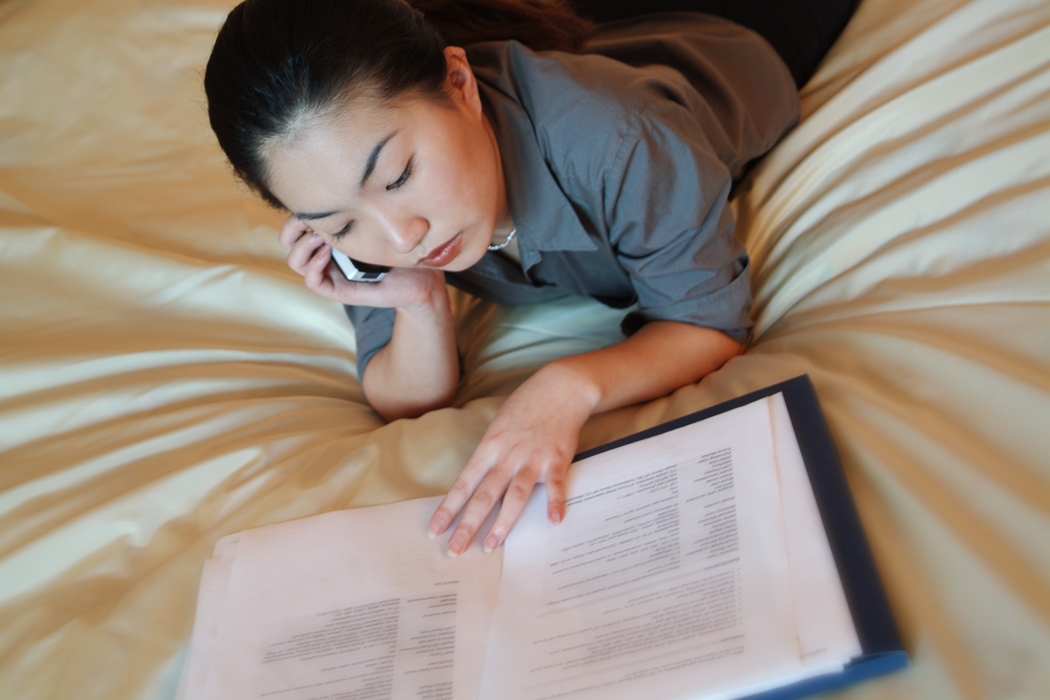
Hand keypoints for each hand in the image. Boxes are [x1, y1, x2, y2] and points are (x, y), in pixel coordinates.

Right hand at [278, 214, 443, 308]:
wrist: (421, 277)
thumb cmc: (403, 244)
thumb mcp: (378, 216)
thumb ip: (361, 201)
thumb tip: (343, 172)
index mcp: (332, 235)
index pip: (297, 222)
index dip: (296, 211)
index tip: (310, 199)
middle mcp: (326, 253)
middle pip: (288, 240)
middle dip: (292, 227)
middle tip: (308, 218)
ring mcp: (331, 272)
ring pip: (296, 262)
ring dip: (302, 247)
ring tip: (320, 236)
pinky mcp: (339, 290)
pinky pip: (313, 282)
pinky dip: (313, 266)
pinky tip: (327, 252)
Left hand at [428, 363, 599, 554]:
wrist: (559, 387)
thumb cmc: (525, 407)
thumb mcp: (498, 427)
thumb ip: (490, 456)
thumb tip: (476, 484)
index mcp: (489, 447)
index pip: (463, 484)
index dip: (448, 509)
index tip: (435, 531)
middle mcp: (508, 455)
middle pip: (484, 495)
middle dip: (468, 525)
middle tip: (455, 550)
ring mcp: (533, 458)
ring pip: (515, 495)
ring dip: (503, 522)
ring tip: (491, 545)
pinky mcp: (558, 458)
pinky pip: (556, 484)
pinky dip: (555, 503)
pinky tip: (553, 521)